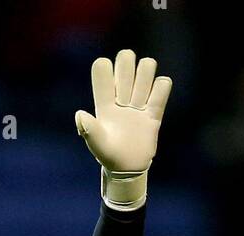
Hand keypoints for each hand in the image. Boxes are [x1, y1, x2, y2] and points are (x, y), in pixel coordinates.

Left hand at [75, 50, 171, 209]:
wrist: (128, 170)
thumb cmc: (108, 156)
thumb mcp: (96, 145)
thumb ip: (88, 130)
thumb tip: (80, 114)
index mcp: (104, 100)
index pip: (102, 67)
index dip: (105, 69)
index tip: (109, 89)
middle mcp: (121, 95)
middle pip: (126, 58)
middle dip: (127, 67)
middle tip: (126, 92)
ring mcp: (138, 101)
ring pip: (146, 66)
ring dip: (145, 76)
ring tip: (140, 98)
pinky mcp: (154, 111)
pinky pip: (163, 85)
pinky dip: (162, 87)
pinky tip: (153, 104)